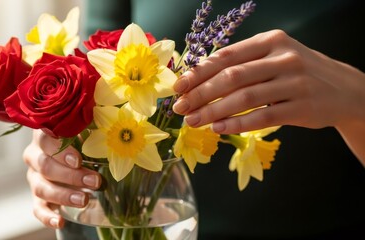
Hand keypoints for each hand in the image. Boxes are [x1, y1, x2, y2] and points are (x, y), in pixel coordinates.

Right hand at [23, 129, 101, 228]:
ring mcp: (34, 177)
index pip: (45, 138)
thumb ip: (94, 126)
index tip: (79, 160)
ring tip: (85, 199)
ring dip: (64, 195)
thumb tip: (112, 122)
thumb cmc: (82, 140)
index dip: (61, 150)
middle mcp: (35, 156)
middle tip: (95, 181)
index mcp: (45, 135)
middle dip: (71, 175)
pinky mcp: (38, 197)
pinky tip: (60, 222)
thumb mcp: (87, 132)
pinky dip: (47, 217)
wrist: (72, 158)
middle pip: (45, 165)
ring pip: (41, 187)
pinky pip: (37, 209)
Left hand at [173, 29, 364, 162]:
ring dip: (213, 111)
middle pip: (232, 77)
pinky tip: (218, 128)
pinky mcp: (302, 107)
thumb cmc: (297, 73)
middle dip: (200, 94)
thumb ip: (242, 64)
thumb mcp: (273, 57)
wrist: (344, 90)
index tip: (178, 87)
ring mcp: (295, 82)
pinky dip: (237, 123)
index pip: (226, 56)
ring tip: (193, 121)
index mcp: (270, 41)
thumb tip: (198, 80)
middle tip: (180, 108)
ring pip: (244, 98)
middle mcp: (283, 58)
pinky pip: (263, 117)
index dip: (198, 72)